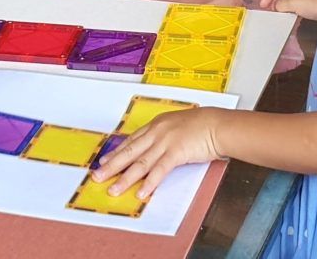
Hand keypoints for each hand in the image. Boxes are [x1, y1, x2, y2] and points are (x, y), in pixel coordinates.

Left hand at [91, 108, 224, 199]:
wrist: (218, 124)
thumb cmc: (204, 125)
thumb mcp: (179, 126)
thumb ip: (166, 136)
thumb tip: (158, 149)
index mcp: (157, 124)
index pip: (132, 141)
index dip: (117, 152)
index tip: (105, 161)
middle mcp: (157, 132)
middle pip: (130, 151)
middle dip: (112, 166)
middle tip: (98, 176)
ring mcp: (166, 141)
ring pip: (140, 163)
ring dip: (125, 178)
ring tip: (114, 189)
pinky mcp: (176, 152)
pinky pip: (159, 170)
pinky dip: (149, 183)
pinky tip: (141, 192)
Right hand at [260, 0, 316, 21]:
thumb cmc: (315, 3)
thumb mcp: (293, 2)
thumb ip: (281, 3)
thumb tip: (276, 6)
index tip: (264, 6)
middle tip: (269, 4)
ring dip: (284, 2)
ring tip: (279, 11)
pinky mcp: (315, 1)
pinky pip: (299, 2)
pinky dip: (292, 7)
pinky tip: (291, 15)